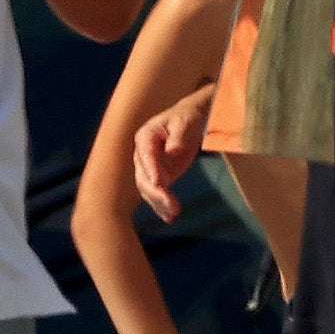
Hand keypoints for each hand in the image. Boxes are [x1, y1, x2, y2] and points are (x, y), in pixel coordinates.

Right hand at [135, 84, 215, 221]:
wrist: (192, 120)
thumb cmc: (188, 117)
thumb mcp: (186, 122)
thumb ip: (179, 137)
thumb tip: (171, 151)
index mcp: (145, 137)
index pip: (145, 156)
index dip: (151, 170)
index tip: (158, 183)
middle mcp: (143, 154)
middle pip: (144, 177)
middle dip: (156, 192)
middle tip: (171, 205)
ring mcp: (150, 167)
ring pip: (149, 189)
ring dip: (159, 203)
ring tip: (173, 213)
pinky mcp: (159, 176)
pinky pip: (157, 192)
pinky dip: (162, 205)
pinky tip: (169, 216)